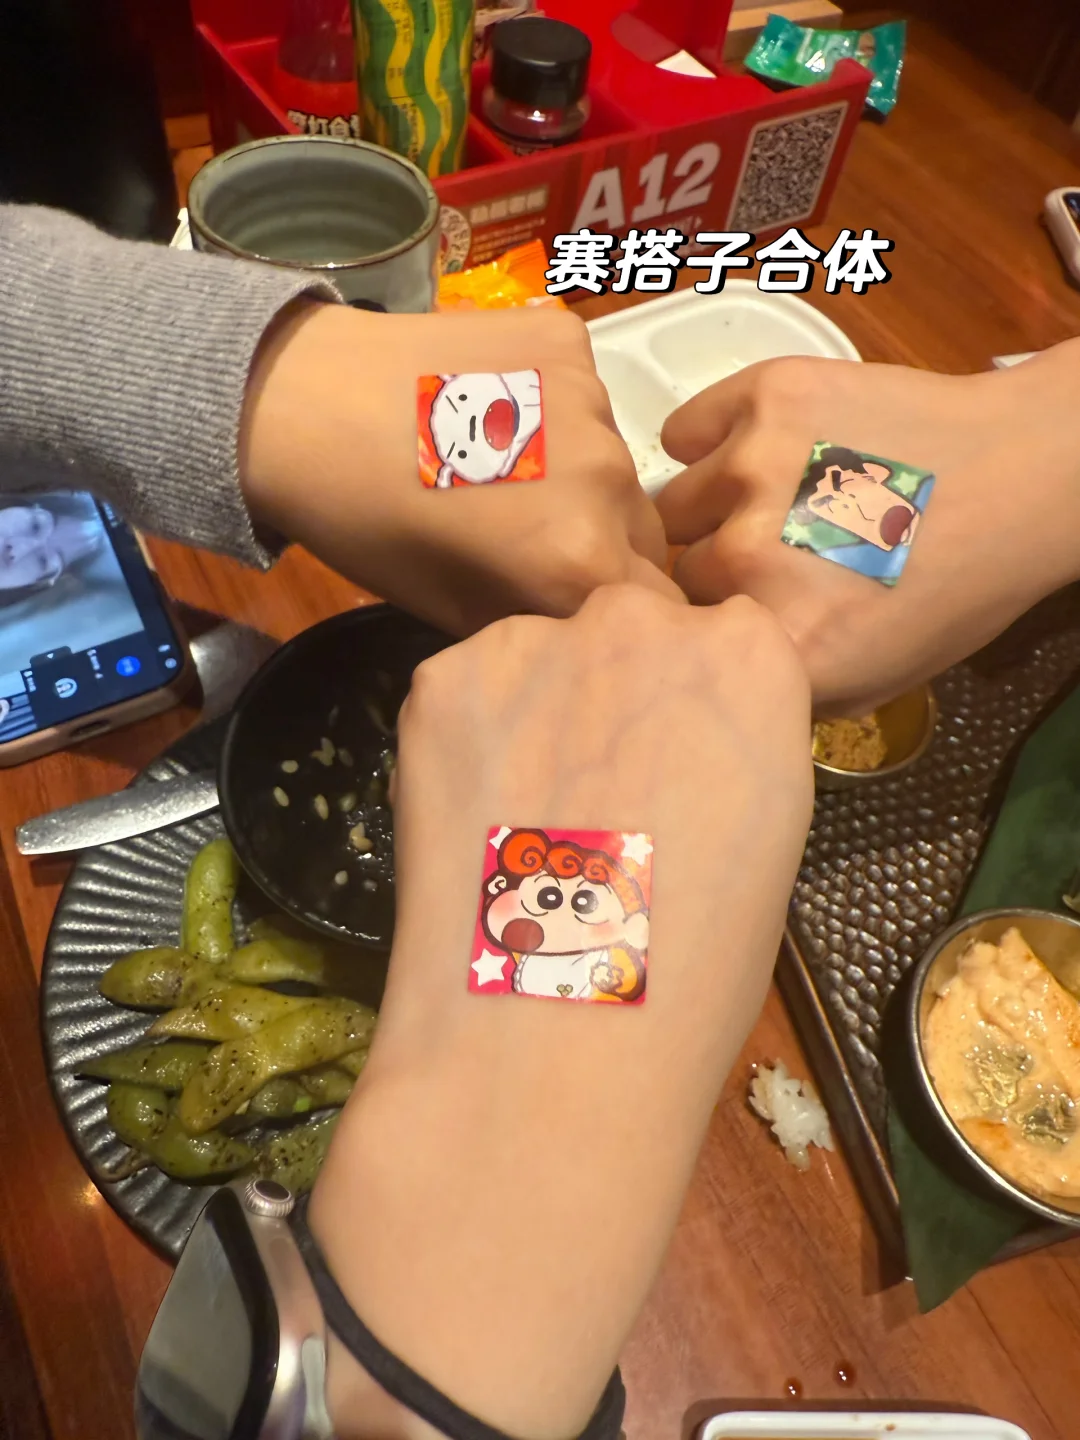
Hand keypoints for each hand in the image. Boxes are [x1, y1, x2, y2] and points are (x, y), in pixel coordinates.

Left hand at [239, 302, 675, 633]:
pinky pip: (589, 396)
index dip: (620, 618)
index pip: (654, 608)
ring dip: (585, 480)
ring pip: (618, 464)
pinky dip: (556, 411)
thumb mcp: (448, 610)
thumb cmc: (362, 524)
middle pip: (646, 534)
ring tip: (508, 473)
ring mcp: (593, 397)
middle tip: (539, 545)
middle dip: (611, 551)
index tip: (586, 611)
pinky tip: (496, 410)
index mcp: (578, 558)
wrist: (294, 402)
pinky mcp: (568, 337)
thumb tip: (577, 627)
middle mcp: (608, 476)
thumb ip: (536, 624)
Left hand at [312, 587, 812, 1439]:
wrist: (554, 1033)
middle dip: (616, 688)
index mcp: (751, 656)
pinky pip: (468, 690)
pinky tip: (477, 816)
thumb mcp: (764, 832)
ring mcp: (532, 642)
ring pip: (539, 655)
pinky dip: (471, 737)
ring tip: (524, 815)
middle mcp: (641, 619)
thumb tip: (674, 738)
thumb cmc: (695, 967)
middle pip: (629, 628)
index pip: (725, 639)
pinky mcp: (439, 681)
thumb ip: (727, 744)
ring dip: (538, 708)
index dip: (693, 707)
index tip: (673, 762)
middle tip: (593, 789)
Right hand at [656, 342, 1079, 711]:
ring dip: (707, 508)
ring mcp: (750, 470)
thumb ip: (783, 689)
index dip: (711, 629)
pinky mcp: (763, 398)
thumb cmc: (956, 586)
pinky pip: (682, 431)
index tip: (740, 615)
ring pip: (673, 505)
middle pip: (676, 573)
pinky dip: (704, 442)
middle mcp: (746, 561)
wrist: (1021, 477)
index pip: (685, 645)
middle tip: (768, 555)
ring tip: (768, 500)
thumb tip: (726, 671)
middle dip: (711, 569)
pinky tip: (754, 453)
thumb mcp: (874, 681)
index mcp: (776, 643)